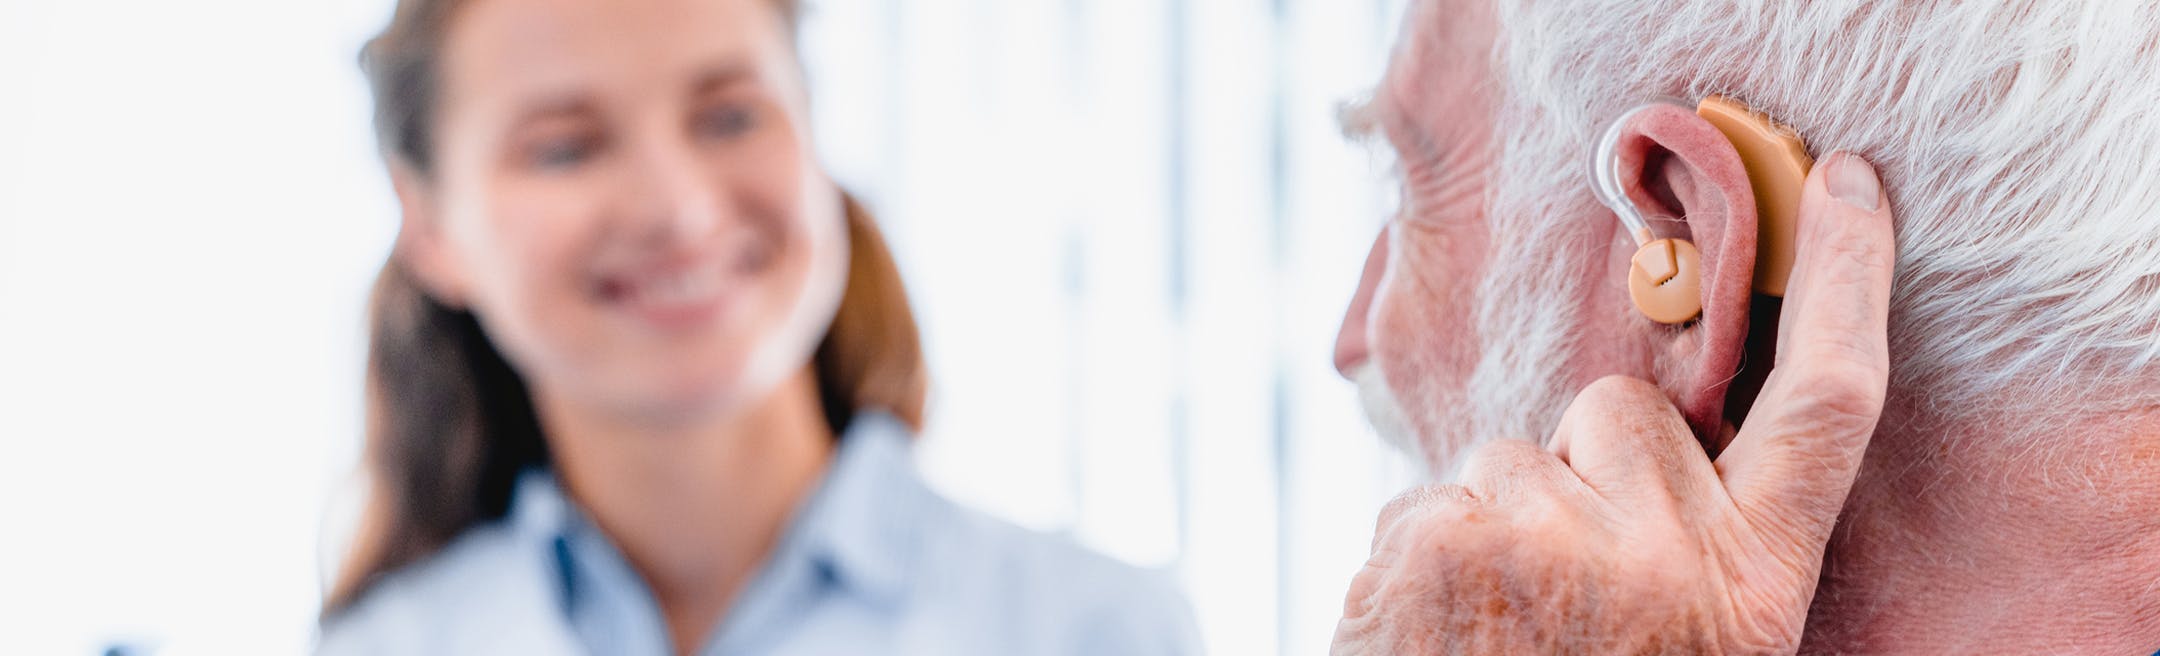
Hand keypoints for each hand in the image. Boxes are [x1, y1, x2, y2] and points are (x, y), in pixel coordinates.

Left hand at [1332, 152, 1896, 654]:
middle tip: (1569, 587)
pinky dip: (1419, 554)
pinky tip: (1434, 639)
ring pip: (1501, 457)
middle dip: (1582, 467)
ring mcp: (1538, 537)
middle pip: (1615, 410)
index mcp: (1746, 587)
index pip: (1825, 412)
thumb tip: (1634, 466)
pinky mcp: (1433, 540)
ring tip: (1495, 635)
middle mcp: (1656, 548)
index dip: (1850, 288)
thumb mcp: (1687, 650)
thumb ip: (1684, 553)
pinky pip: (1422, 500)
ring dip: (1492, 519)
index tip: (1855, 192)